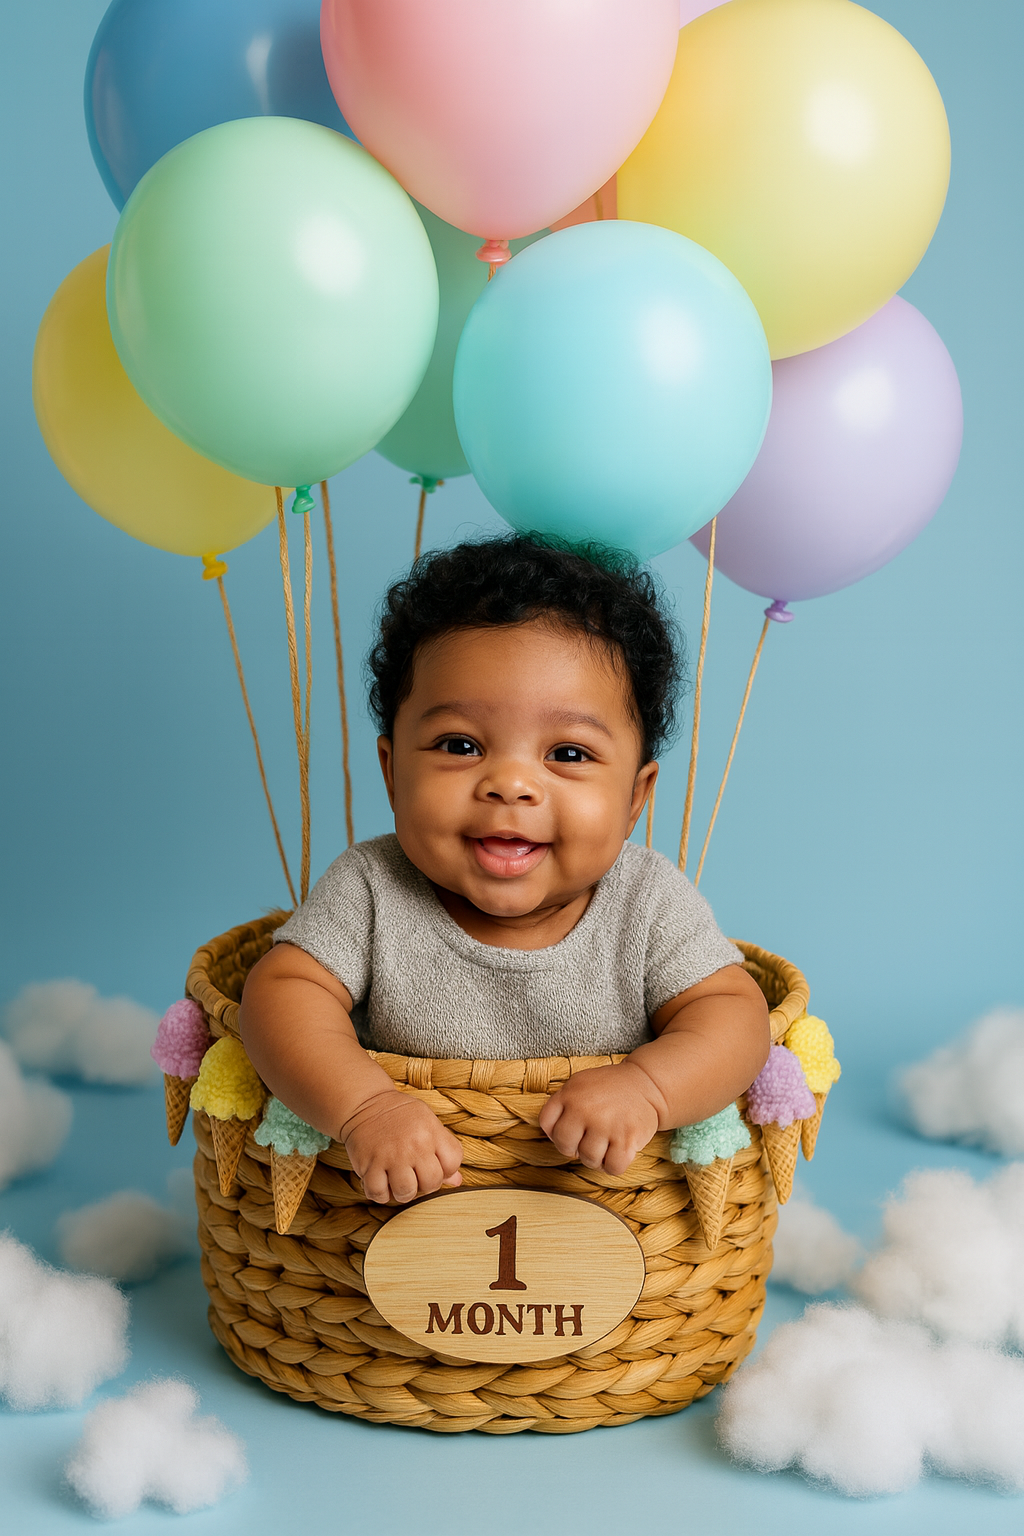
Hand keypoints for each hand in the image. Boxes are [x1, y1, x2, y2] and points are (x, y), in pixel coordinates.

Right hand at [341, 1090, 463, 1203]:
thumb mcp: (427, 1123)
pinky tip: (381, 1181)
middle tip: (415, 1175)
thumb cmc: (400, 1115)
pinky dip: (380, 1193)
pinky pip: (378, 1194)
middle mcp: (413, 1144)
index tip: (433, 1165)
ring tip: (397, 1180)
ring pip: (406, 1193)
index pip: (452, 1164)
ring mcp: (390, 1155)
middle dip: (425, 1185)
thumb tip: (457, 1181)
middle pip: (431, 1183)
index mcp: (431, 1131)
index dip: (446, 1170)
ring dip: (403, 1192)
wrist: (365, 1103)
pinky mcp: (368, 1164)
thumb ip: (444, 1149)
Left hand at [538, 1062, 662, 1175]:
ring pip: (588, 1160)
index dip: (556, 1132)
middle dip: (575, 1147)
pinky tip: (619, 1150)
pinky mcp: (626, 1139)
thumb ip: (561, 1104)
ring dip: (597, 1157)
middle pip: (564, 1146)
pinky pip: (612, 1168)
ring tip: (606, 1142)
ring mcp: (605, 1125)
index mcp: (570, 1094)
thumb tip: (552, 1134)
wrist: (646, 1083)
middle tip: (589, 1138)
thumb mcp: (579, 1084)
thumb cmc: (610, 1088)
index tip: (572, 1130)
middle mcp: (585, 1109)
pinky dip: (615, 1164)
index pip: (546, 1124)